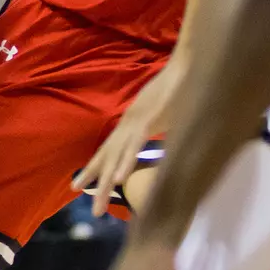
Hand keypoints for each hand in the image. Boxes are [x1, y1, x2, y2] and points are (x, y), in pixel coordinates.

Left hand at [74, 64, 179, 216]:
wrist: (187, 63)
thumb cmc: (181, 88)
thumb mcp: (167, 114)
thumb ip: (160, 127)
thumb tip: (166, 140)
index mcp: (131, 124)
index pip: (109, 151)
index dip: (95, 168)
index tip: (82, 186)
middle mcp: (128, 125)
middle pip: (107, 158)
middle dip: (96, 181)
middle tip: (88, 205)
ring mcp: (136, 123)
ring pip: (117, 157)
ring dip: (107, 181)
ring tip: (98, 203)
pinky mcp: (148, 119)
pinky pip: (134, 145)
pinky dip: (126, 162)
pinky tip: (119, 178)